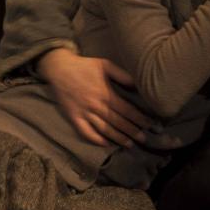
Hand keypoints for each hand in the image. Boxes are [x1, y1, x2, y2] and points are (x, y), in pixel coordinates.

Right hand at [36, 48, 153, 146]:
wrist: (59, 68)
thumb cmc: (84, 65)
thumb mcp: (105, 65)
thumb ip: (122, 75)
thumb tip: (138, 85)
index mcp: (105, 93)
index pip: (127, 110)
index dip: (139, 118)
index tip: (150, 125)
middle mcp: (96, 105)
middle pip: (118, 122)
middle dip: (132, 131)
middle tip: (144, 139)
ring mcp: (84, 112)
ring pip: (104, 129)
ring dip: (118, 138)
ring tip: (129, 144)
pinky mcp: (74, 117)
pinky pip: (86, 132)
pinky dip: (96, 139)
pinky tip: (106, 144)